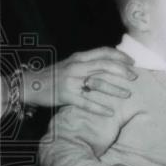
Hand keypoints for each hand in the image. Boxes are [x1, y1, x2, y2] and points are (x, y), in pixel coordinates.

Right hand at [22, 48, 136, 114]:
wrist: (30, 84)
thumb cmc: (54, 75)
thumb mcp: (71, 64)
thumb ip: (88, 63)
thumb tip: (111, 63)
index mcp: (79, 58)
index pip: (103, 52)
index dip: (119, 56)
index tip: (132, 62)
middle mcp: (76, 67)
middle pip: (103, 66)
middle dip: (121, 71)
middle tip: (134, 77)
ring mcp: (71, 81)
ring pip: (97, 83)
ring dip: (114, 89)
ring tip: (127, 94)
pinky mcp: (66, 96)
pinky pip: (86, 103)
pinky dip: (99, 108)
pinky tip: (110, 112)